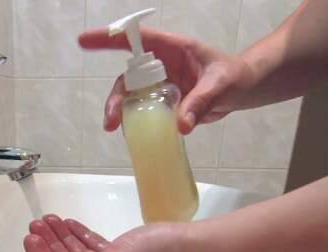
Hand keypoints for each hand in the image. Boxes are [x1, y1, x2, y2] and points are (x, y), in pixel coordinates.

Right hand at [78, 27, 254, 133]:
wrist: (243, 90)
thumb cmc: (234, 77)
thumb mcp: (220, 85)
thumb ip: (201, 101)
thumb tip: (181, 125)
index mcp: (172, 49)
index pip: (137, 40)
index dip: (109, 39)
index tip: (84, 41)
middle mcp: (161, 66)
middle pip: (128, 78)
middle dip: (115, 97)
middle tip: (110, 120)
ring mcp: (161, 86)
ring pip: (133, 98)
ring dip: (122, 113)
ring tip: (117, 130)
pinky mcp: (166, 104)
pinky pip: (146, 113)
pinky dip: (137, 124)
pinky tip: (134, 137)